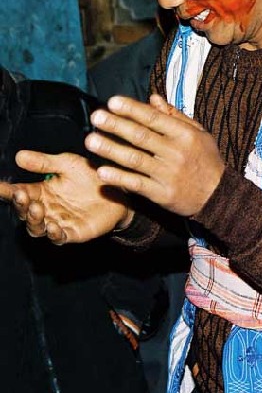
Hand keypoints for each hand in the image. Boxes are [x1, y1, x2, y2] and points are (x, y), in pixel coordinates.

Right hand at [0, 151, 131, 243]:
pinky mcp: (74, 233)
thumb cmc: (91, 177)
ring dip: (33, 220)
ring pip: (37, 227)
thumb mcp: (68, 164)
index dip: (6, 191)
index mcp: (41, 191)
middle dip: (20, 204)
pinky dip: (54, 234)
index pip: (18, 192)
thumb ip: (44, 162)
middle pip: (24, 211)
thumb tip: (19, 156)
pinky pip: (59, 237)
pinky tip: (53, 226)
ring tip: (36, 208)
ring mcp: (58, 222)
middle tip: (21, 195)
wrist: (119, 191)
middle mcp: (46, 209)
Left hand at [85, 94, 223, 216]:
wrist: (218, 195)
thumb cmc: (206, 160)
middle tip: (96, 117)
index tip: (112, 102)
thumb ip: (175, 115)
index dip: (132, 109)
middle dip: (116, 125)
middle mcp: (176, 153)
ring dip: (111, 149)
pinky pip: (137, 184)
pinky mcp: (162, 194)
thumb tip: (152, 98)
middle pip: (141, 137)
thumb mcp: (199, 133)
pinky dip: (119, 178)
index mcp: (185, 135)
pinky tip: (102, 172)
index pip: (154, 119)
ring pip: (135, 159)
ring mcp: (168, 174)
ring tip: (91, 141)